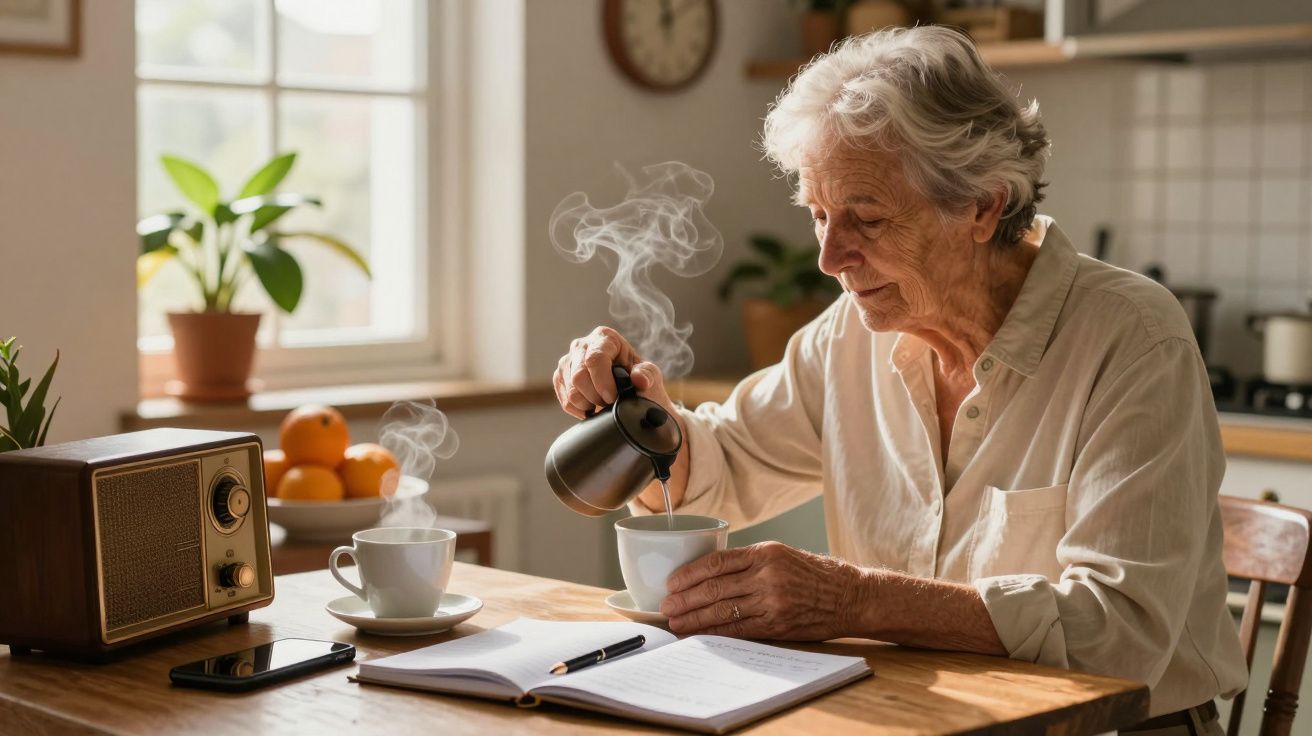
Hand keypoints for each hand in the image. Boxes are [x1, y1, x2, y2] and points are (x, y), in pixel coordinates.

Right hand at [552, 326, 674, 419]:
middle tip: (611, 403)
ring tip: (604, 404)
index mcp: (605, 337)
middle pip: (579, 376)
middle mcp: (582, 345)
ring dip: (589, 405)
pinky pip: (566, 401)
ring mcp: (568, 362)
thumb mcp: (650, 375)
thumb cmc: (639, 380)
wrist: (632, 394)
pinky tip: (593, 407)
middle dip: (596, 396)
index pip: (595, 358)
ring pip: (571, 391)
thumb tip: (639, 379)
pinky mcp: (560, 378)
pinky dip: (581, 410)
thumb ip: (647, 375)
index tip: (613, 398)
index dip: (603, 381)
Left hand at [661, 542, 864, 640]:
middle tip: (666, 606)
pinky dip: (716, 634)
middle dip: (685, 599)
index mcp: (764, 553)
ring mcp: (771, 601)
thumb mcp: (781, 554)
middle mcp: (766, 575)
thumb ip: (748, 562)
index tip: (671, 582)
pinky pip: (739, 630)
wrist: (849, 595)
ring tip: (676, 623)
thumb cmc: (814, 574)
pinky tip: (701, 636)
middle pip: (714, 588)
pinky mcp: (777, 624)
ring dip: (695, 619)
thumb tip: (710, 574)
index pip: (717, 561)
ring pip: (722, 611)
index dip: (689, 573)